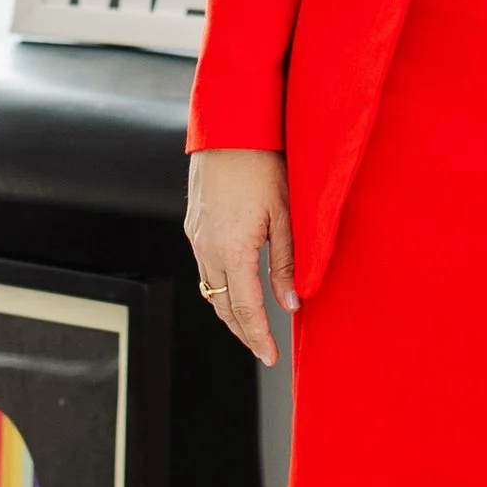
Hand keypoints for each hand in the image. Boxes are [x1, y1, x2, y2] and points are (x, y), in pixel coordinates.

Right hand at [185, 147, 295, 364]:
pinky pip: (204, 269)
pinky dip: (220, 287)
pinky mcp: (194, 226)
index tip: (271, 357)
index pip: (245, 308)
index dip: (258, 336)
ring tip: (252, 326)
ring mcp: (196, 238)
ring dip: (230, 311)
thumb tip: (292, 303)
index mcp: (231, 250)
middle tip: (263, 350)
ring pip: (210, 290)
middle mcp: (207, 248)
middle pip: (222, 306)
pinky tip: (236, 289)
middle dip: (243, 331)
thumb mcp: (286, 216)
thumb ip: (287, 264)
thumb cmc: (263, 165)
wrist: (230, 130)